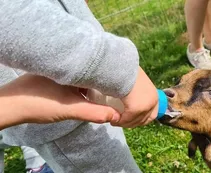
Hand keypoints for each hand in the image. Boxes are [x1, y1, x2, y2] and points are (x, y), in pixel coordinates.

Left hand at [0, 74, 120, 129]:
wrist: (10, 107)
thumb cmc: (39, 104)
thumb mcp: (71, 109)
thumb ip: (94, 112)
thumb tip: (115, 115)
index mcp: (70, 65)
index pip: (95, 67)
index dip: (106, 76)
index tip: (115, 85)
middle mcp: (64, 65)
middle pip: (88, 73)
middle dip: (97, 83)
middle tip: (107, 94)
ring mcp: (55, 71)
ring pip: (78, 78)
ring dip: (86, 87)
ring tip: (95, 97)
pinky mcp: (49, 78)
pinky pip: (69, 81)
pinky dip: (75, 89)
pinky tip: (77, 97)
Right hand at [111, 67, 157, 127]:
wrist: (122, 68)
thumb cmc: (126, 73)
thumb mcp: (136, 82)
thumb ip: (137, 88)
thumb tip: (133, 95)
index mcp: (155, 96)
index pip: (152, 114)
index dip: (142, 119)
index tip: (131, 120)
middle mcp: (153, 101)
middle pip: (144, 120)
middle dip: (133, 123)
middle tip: (121, 122)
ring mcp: (146, 106)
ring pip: (135, 122)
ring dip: (125, 123)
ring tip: (115, 121)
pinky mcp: (136, 108)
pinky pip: (126, 120)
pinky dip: (119, 122)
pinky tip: (113, 121)